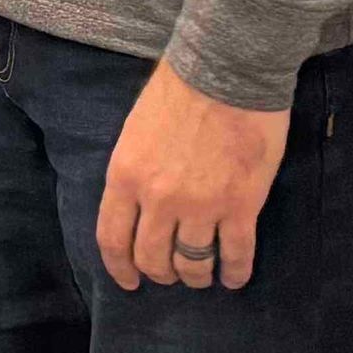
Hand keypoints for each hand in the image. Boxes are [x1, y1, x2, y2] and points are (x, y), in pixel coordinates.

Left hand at [96, 59, 289, 293]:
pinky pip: (235, 256)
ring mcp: (200, 207)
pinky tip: (234, 277)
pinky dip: (234, 274)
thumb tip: (139, 202)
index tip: (129, 282)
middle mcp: (158, 199)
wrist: (226, 70)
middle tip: (172, 273)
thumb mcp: (136, 130)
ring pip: (193, 265)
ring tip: (203, 275)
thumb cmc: (179, 89)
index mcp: (125, 176)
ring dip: (197, 275)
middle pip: (153, 259)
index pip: (112, 239)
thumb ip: (134, 170)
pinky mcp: (240, 207)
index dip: (120, 268)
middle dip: (161, 273)